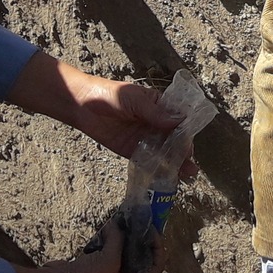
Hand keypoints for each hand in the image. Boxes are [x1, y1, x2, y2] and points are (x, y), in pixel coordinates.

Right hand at [7, 218, 160, 272]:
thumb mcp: (108, 260)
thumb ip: (117, 241)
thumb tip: (116, 225)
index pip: (154, 267)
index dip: (157, 248)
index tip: (153, 229)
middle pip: (139, 259)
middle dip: (140, 240)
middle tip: (140, 221)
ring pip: (121, 254)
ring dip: (123, 238)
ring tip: (125, 220)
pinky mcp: (93, 269)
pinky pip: (106, 252)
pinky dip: (108, 241)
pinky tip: (107, 228)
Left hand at [8, 58, 199, 178]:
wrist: (81, 105)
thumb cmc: (109, 95)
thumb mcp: (134, 100)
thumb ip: (156, 113)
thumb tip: (180, 121)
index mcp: (159, 106)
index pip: (178, 121)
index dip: (186, 133)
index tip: (190, 145)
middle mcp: (155, 123)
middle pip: (174, 139)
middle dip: (183, 152)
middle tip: (190, 165)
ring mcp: (144, 138)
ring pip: (164, 152)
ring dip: (176, 163)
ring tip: (188, 175)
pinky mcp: (132, 150)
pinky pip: (148, 161)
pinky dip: (158, 169)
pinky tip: (168, 177)